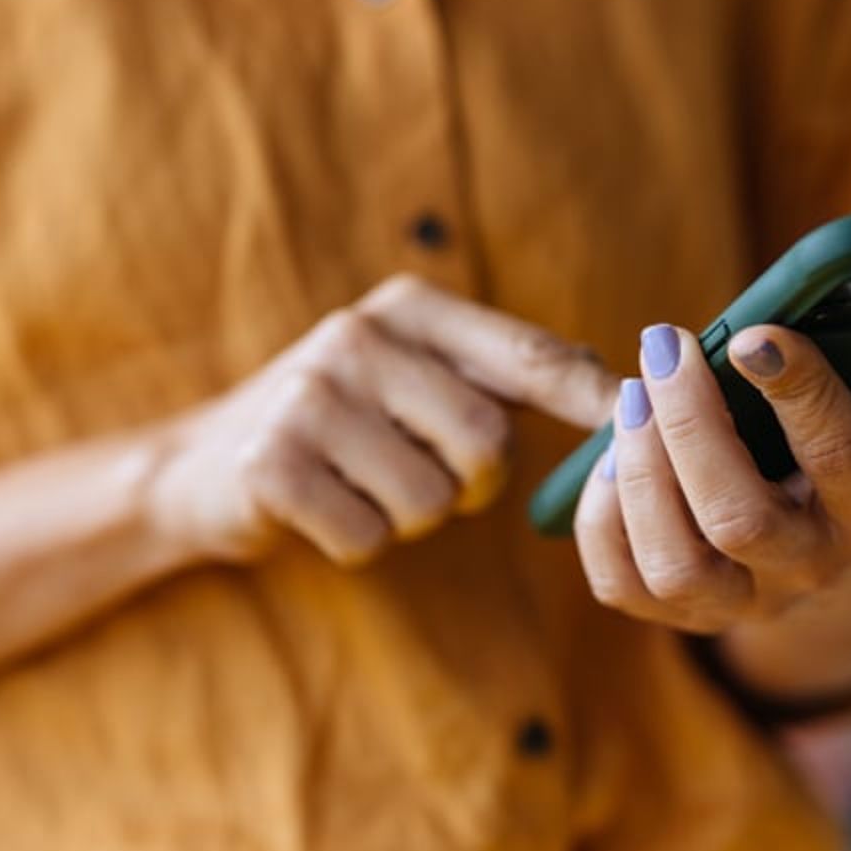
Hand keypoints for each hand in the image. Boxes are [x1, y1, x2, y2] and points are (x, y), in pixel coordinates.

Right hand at [147, 275, 617, 565]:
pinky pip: (370, 536)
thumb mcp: (415, 376)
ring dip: (410, 516)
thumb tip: (625, 393)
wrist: (203, 463)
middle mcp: (359, 336)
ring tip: (364, 484)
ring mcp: (309, 396)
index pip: (527, 355)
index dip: (591, 396)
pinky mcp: (271, 463)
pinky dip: (358, 541)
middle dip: (471, 484)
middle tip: (427, 475)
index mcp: (410, 308)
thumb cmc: (345, 424)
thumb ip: (505, 376)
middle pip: (486, 443)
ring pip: (430, 500)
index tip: (647, 421)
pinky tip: (323, 508)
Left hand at [574, 278, 850, 689]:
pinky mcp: (681, 613)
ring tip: (633, 390)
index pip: (843, 463)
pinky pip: (622, 583)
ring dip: (641, 471)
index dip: (800, 398)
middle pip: (740, 520)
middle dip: (693, 427)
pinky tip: (608, 451)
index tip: (755, 331)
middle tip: (666, 343)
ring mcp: (742, 602)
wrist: (849, 569)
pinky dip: (601, 518)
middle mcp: (813, 570)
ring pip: (676, 561)